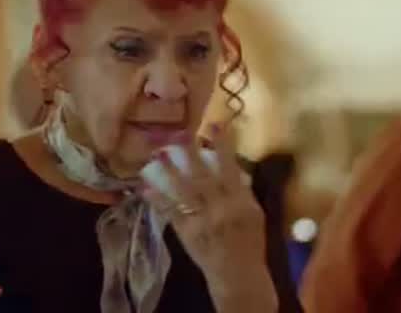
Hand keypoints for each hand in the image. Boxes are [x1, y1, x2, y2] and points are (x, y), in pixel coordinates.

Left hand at [141, 125, 275, 309]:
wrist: (238, 276)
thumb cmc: (250, 243)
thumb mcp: (255, 215)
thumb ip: (242, 191)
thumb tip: (231, 164)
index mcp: (241, 203)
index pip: (231, 169)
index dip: (223, 146)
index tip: (214, 124)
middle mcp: (220, 209)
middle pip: (203, 176)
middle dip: (190, 153)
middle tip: (178, 131)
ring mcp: (201, 221)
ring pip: (183, 191)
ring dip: (169, 171)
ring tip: (156, 153)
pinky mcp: (186, 232)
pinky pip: (170, 212)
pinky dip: (158, 199)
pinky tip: (145, 187)